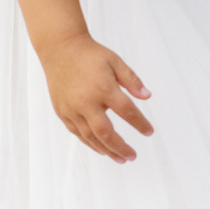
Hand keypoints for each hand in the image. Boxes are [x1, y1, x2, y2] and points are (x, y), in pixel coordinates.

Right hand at [41, 34, 152, 162]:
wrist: (60, 49)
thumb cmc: (90, 55)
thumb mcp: (115, 61)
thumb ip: (132, 80)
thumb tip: (147, 96)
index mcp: (103, 88)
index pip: (127, 111)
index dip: (140, 124)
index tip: (149, 131)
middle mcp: (86, 102)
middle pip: (106, 133)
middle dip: (121, 147)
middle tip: (132, 156)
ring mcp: (72, 109)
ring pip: (90, 137)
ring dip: (107, 150)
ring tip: (120, 158)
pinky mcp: (62, 112)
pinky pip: (77, 133)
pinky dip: (90, 143)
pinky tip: (100, 149)